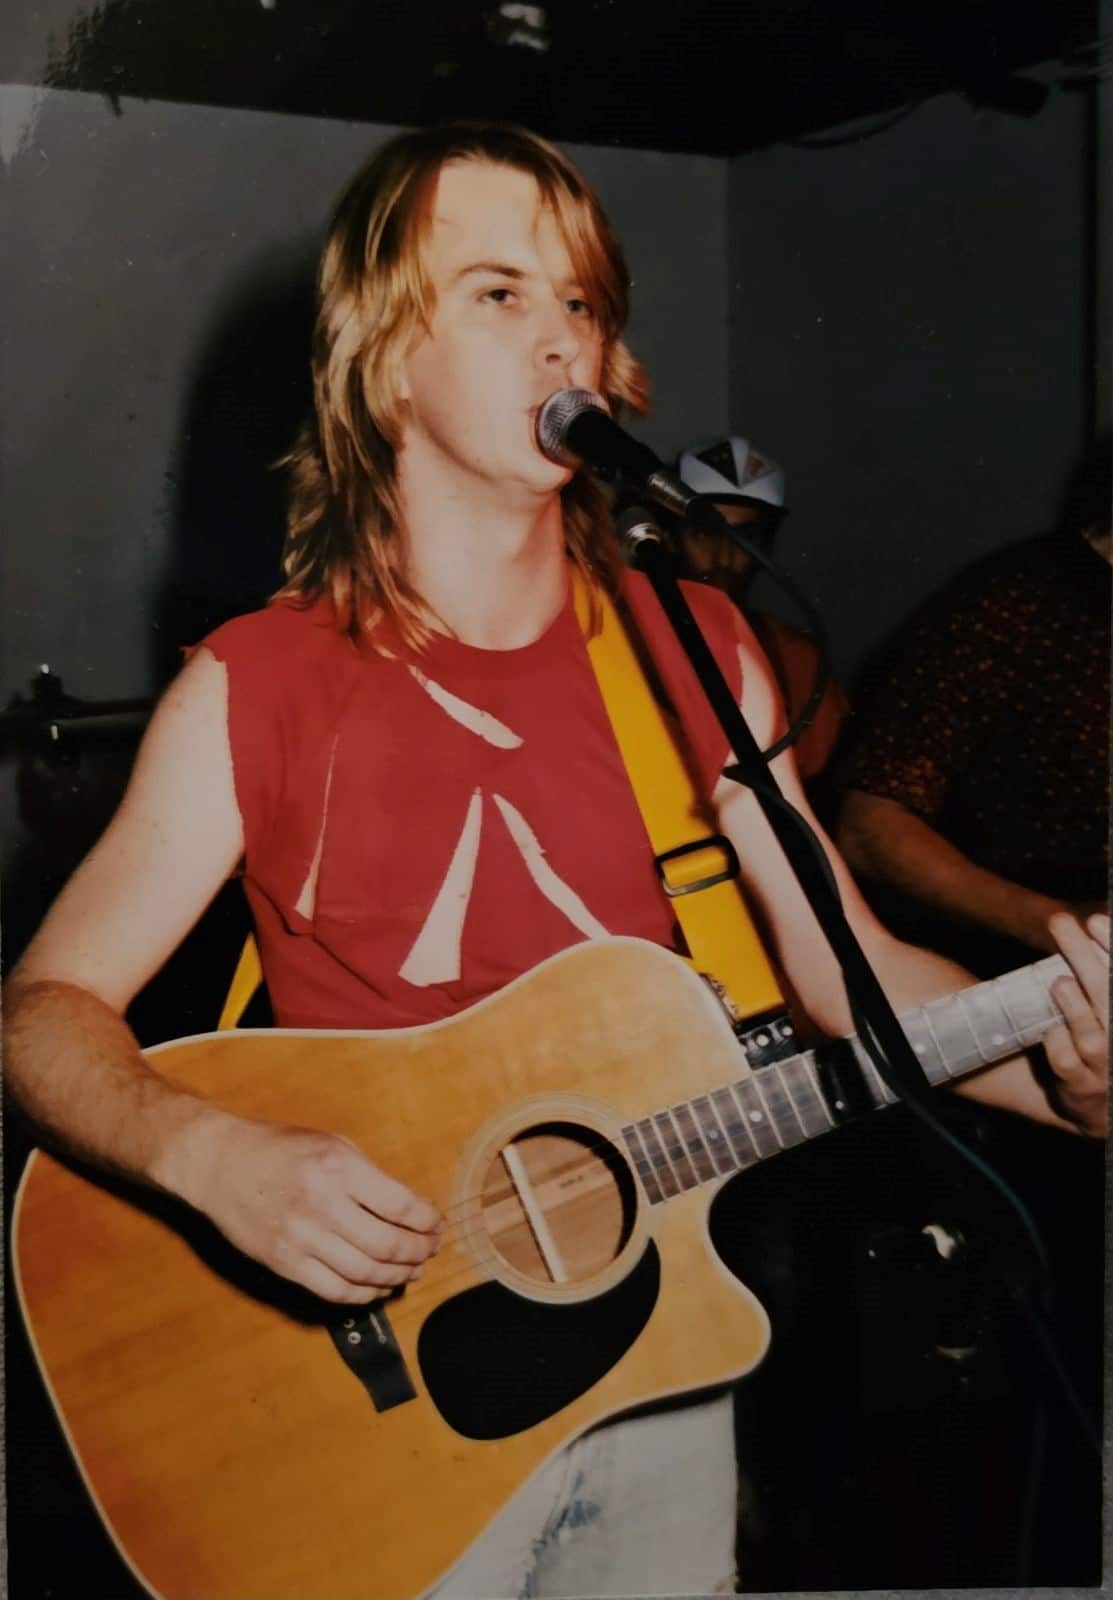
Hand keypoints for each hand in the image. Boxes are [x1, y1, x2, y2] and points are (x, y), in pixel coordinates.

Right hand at [197, 1117, 442, 1302]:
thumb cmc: (279, 1149)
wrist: (220, 1164)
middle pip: (388, 1245)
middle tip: (429, 1250)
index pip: (401, 1206)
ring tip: (411, 1270)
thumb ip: (368, 1177)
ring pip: (365, 1274)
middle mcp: (322, 1205)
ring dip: (397, 1276)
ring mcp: (301, 1238)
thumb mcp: (332, 1144)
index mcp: (339, 1168)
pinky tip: (379, 1286)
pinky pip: (335, 1291)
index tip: (436, 1225)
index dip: (427, 1222)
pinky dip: (365, 1294)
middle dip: (418, 1252)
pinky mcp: (284, 1263)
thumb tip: (409, 1212)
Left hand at [1044, 911, 1108, 1137]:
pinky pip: (1066, 1061)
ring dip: (1074, 1007)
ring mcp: (1107, 1067)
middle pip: (1107, 996)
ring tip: (1059, 982)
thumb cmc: (1104, 1039)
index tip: (1095, 919)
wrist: (1101, 1104)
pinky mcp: (1081, 1085)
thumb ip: (1102, 973)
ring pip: (1092, 1037)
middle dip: (1083, 956)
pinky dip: (1057, 1041)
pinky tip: (1051, 1029)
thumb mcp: (1105, 1004)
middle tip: (1059, 922)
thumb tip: (1093, 921)